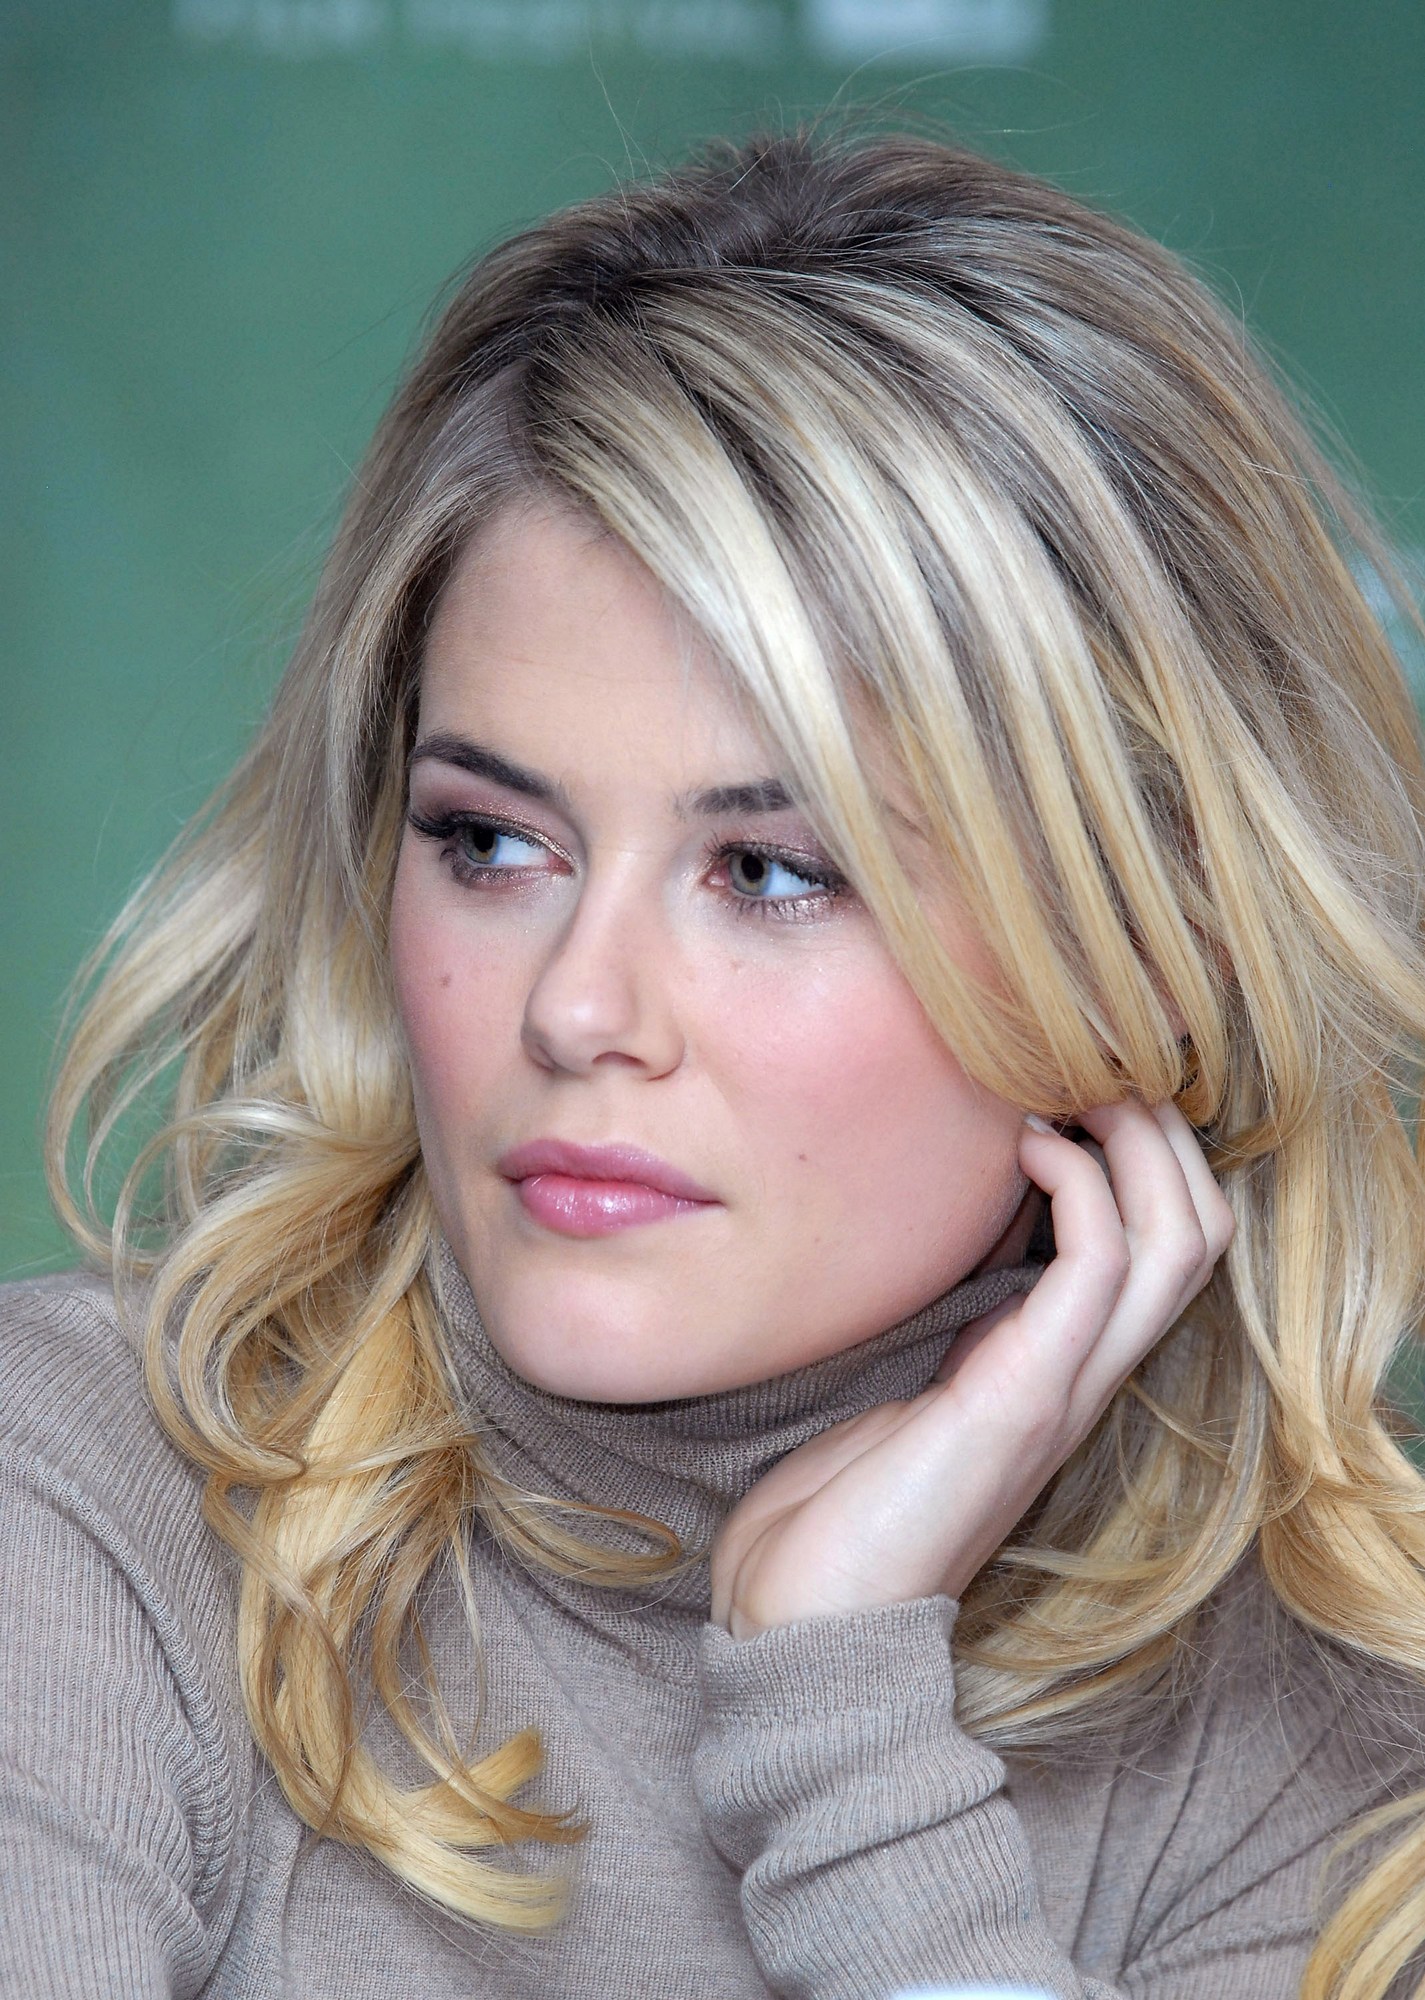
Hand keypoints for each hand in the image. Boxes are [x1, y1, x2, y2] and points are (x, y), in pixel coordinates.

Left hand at [710, 1100, 1233, 1638]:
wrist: (802, 1626)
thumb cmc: (832, 1508)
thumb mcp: (897, 1383)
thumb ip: (939, 1318)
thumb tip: (937, 1227)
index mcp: (1052, 1366)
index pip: (1158, 1244)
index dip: (1139, 1153)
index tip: (1065, 1081)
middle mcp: (1079, 1374)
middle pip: (1197, 1230)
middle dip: (1162, 1131)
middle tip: (1087, 1064)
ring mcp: (1062, 1389)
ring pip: (1178, 1242)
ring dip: (1141, 1144)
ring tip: (1075, 1085)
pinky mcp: (1022, 1400)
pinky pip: (1100, 1269)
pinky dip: (1081, 1187)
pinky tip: (1024, 1146)